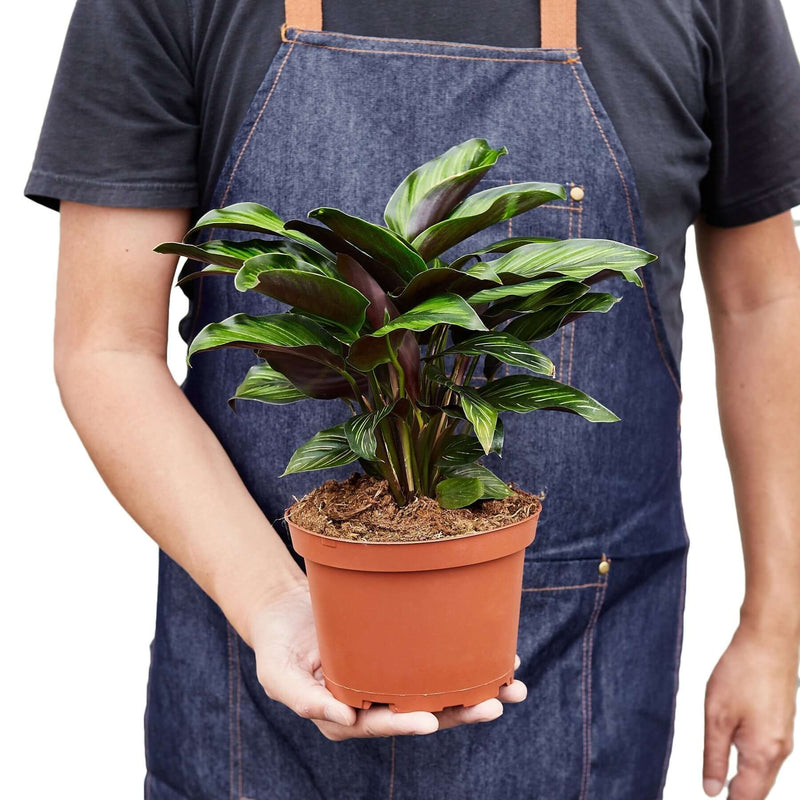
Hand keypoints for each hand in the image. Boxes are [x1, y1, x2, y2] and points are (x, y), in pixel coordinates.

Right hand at [249, 580, 527, 739]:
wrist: (286, 611)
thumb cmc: (277, 646)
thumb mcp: (277, 674)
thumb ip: (303, 700)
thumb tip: (340, 719)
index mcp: (347, 716)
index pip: (381, 724)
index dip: (406, 724)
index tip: (431, 722)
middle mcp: (376, 703)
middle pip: (424, 713)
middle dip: (462, 712)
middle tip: (496, 704)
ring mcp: (392, 678)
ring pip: (440, 690)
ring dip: (478, 690)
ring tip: (513, 685)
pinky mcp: (402, 654)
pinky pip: (437, 660)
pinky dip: (467, 660)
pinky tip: (497, 654)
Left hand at [703, 622, 798, 798]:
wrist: (769, 644)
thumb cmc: (741, 674)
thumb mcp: (717, 717)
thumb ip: (714, 757)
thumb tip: (711, 791)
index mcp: (762, 754)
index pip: (746, 798)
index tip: (711, 798)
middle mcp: (779, 752)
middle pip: (759, 791)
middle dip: (738, 797)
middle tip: (715, 791)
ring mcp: (784, 739)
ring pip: (764, 775)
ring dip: (745, 782)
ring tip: (722, 782)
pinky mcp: (782, 725)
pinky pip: (768, 758)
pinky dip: (752, 765)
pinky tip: (735, 757)